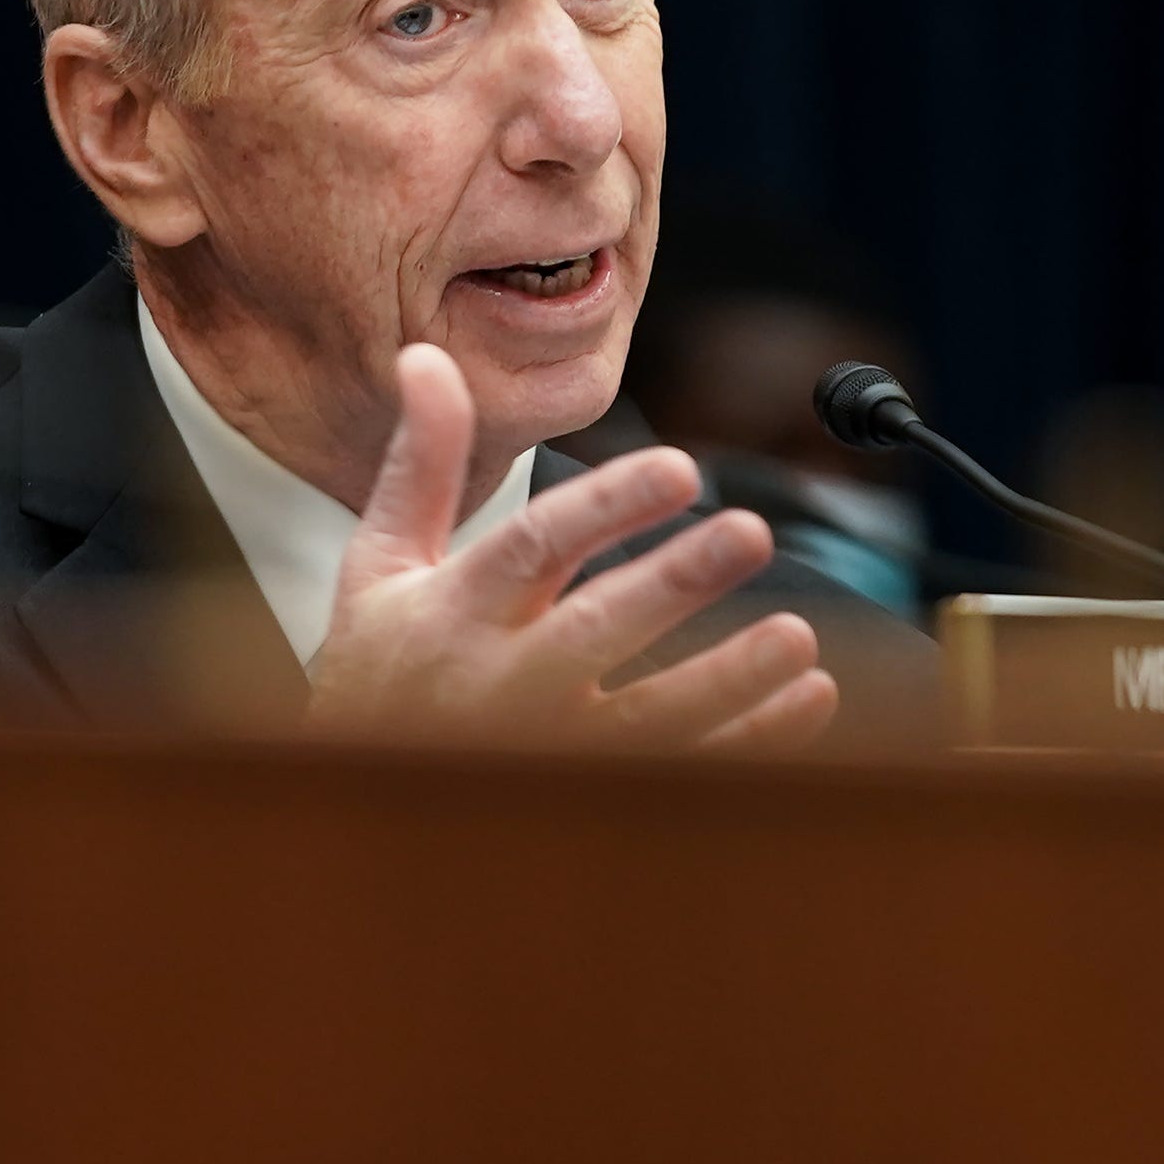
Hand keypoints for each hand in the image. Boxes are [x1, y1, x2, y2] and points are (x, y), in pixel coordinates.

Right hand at [303, 344, 837, 751]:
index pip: (535, 546)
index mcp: (454, 610)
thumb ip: (423, 463)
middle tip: (750, 532)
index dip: (608, 507)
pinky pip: (681, 771)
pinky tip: (807, 696)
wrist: (356, 805)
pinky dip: (751, 740)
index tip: (678, 467)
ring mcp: (549, 750)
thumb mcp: (382, 564)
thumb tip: (427, 358)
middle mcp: (502, 682)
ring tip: (795, 635)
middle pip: (598, 629)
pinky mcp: (589, 797)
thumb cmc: (378, 672)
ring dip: (728, 679)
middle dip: (676, 582)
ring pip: (650, 718)